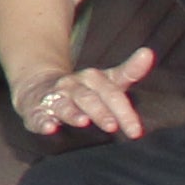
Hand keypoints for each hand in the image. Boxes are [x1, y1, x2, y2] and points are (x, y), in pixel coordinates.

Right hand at [20, 49, 158, 137]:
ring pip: (63, 104)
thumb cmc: (82, 89)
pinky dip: (42, 121)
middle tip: (113, 126)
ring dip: (72, 113)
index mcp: (92, 79)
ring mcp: (53, 97)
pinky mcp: (36, 110)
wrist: (39, 85)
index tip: (136, 131)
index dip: (125, 112)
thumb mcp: (107, 80)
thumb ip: (129, 71)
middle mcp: (72, 86)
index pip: (112, 93)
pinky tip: (49, 128)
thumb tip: (149, 52)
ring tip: (83, 122)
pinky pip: (38, 115)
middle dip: (100, 112)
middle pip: (88, 98)